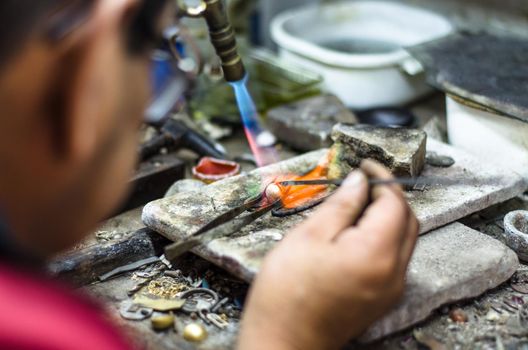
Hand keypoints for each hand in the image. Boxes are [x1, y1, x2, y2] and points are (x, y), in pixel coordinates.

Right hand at [237, 160, 418, 349]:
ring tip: (355, 204)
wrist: (283, 341)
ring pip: (404, 238)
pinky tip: (355, 232)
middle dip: (387, 195)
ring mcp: (391, 289)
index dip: (382, 178)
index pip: (395, 203)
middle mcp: (393, 273)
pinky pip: (394, 258)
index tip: (365, 166)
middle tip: (361, 182)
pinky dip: (382, 237)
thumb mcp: (308, 236)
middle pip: (407, 220)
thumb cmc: (287, 294)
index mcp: (376, 254)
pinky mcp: (383, 298)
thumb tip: (359, 181)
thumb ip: (341, 205)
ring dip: (386, 215)